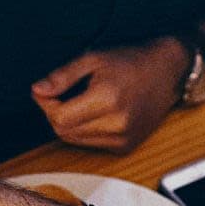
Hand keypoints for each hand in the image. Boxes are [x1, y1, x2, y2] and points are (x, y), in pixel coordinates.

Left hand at [32, 39, 186, 154]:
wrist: (167, 73)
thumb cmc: (131, 62)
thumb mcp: (93, 59)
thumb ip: (62, 76)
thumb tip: (37, 91)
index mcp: (107, 100)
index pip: (59, 117)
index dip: (46, 105)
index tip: (46, 92)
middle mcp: (117, 124)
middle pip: (64, 132)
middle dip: (56, 114)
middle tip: (63, 95)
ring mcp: (123, 138)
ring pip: (75, 141)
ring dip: (70, 124)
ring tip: (82, 102)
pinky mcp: (126, 147)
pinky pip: (91, 144)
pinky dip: (86, 132)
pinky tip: (97, 114)